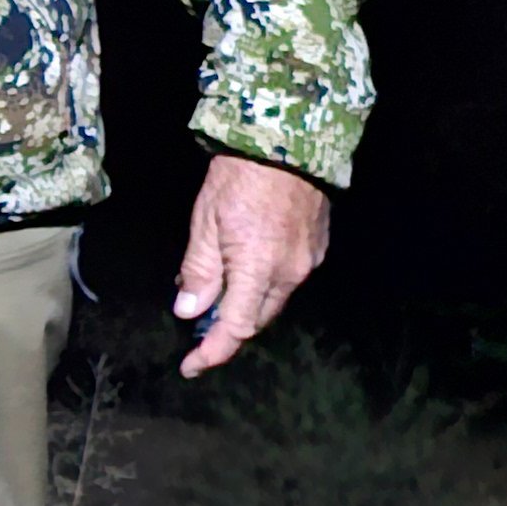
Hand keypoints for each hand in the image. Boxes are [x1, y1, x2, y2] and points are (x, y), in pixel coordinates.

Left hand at [174, 150, 331, 378]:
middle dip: (227, 330)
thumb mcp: (205, 224)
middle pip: (255, 319)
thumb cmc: (238, 178)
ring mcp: (308, 261)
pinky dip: (263, 284)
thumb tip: (190, 312)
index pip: (235, 329)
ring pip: (272, 301)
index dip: (212, 352)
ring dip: (245, 306)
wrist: (287, 139)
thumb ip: (199, 272)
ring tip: (216, 293)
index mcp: (258, 271)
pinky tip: (243, 269)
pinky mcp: (317, 248)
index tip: (191, 366)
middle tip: (198, 327)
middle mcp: (290, 274)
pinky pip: (287, 280)